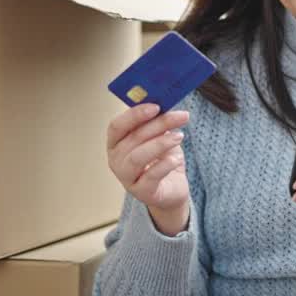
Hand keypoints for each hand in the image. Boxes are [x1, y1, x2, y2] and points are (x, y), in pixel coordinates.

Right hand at [106, 103, 190, 234]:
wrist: (171, 189)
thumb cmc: (162, 160)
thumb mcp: (159, 137)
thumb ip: (157, 122)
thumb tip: (166, 103)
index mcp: (116, 143)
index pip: (117, 126)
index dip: (135, 114)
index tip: (156, 106)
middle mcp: (116, 160)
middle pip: (133, 138)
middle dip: (158, 124)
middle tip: (180, 116)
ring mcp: (126, 177)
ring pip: (138, 156)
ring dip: (161, 143)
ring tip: (180, 136)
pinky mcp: (141, 192)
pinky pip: (151, 176)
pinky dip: (165, 164)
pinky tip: (177, 158)